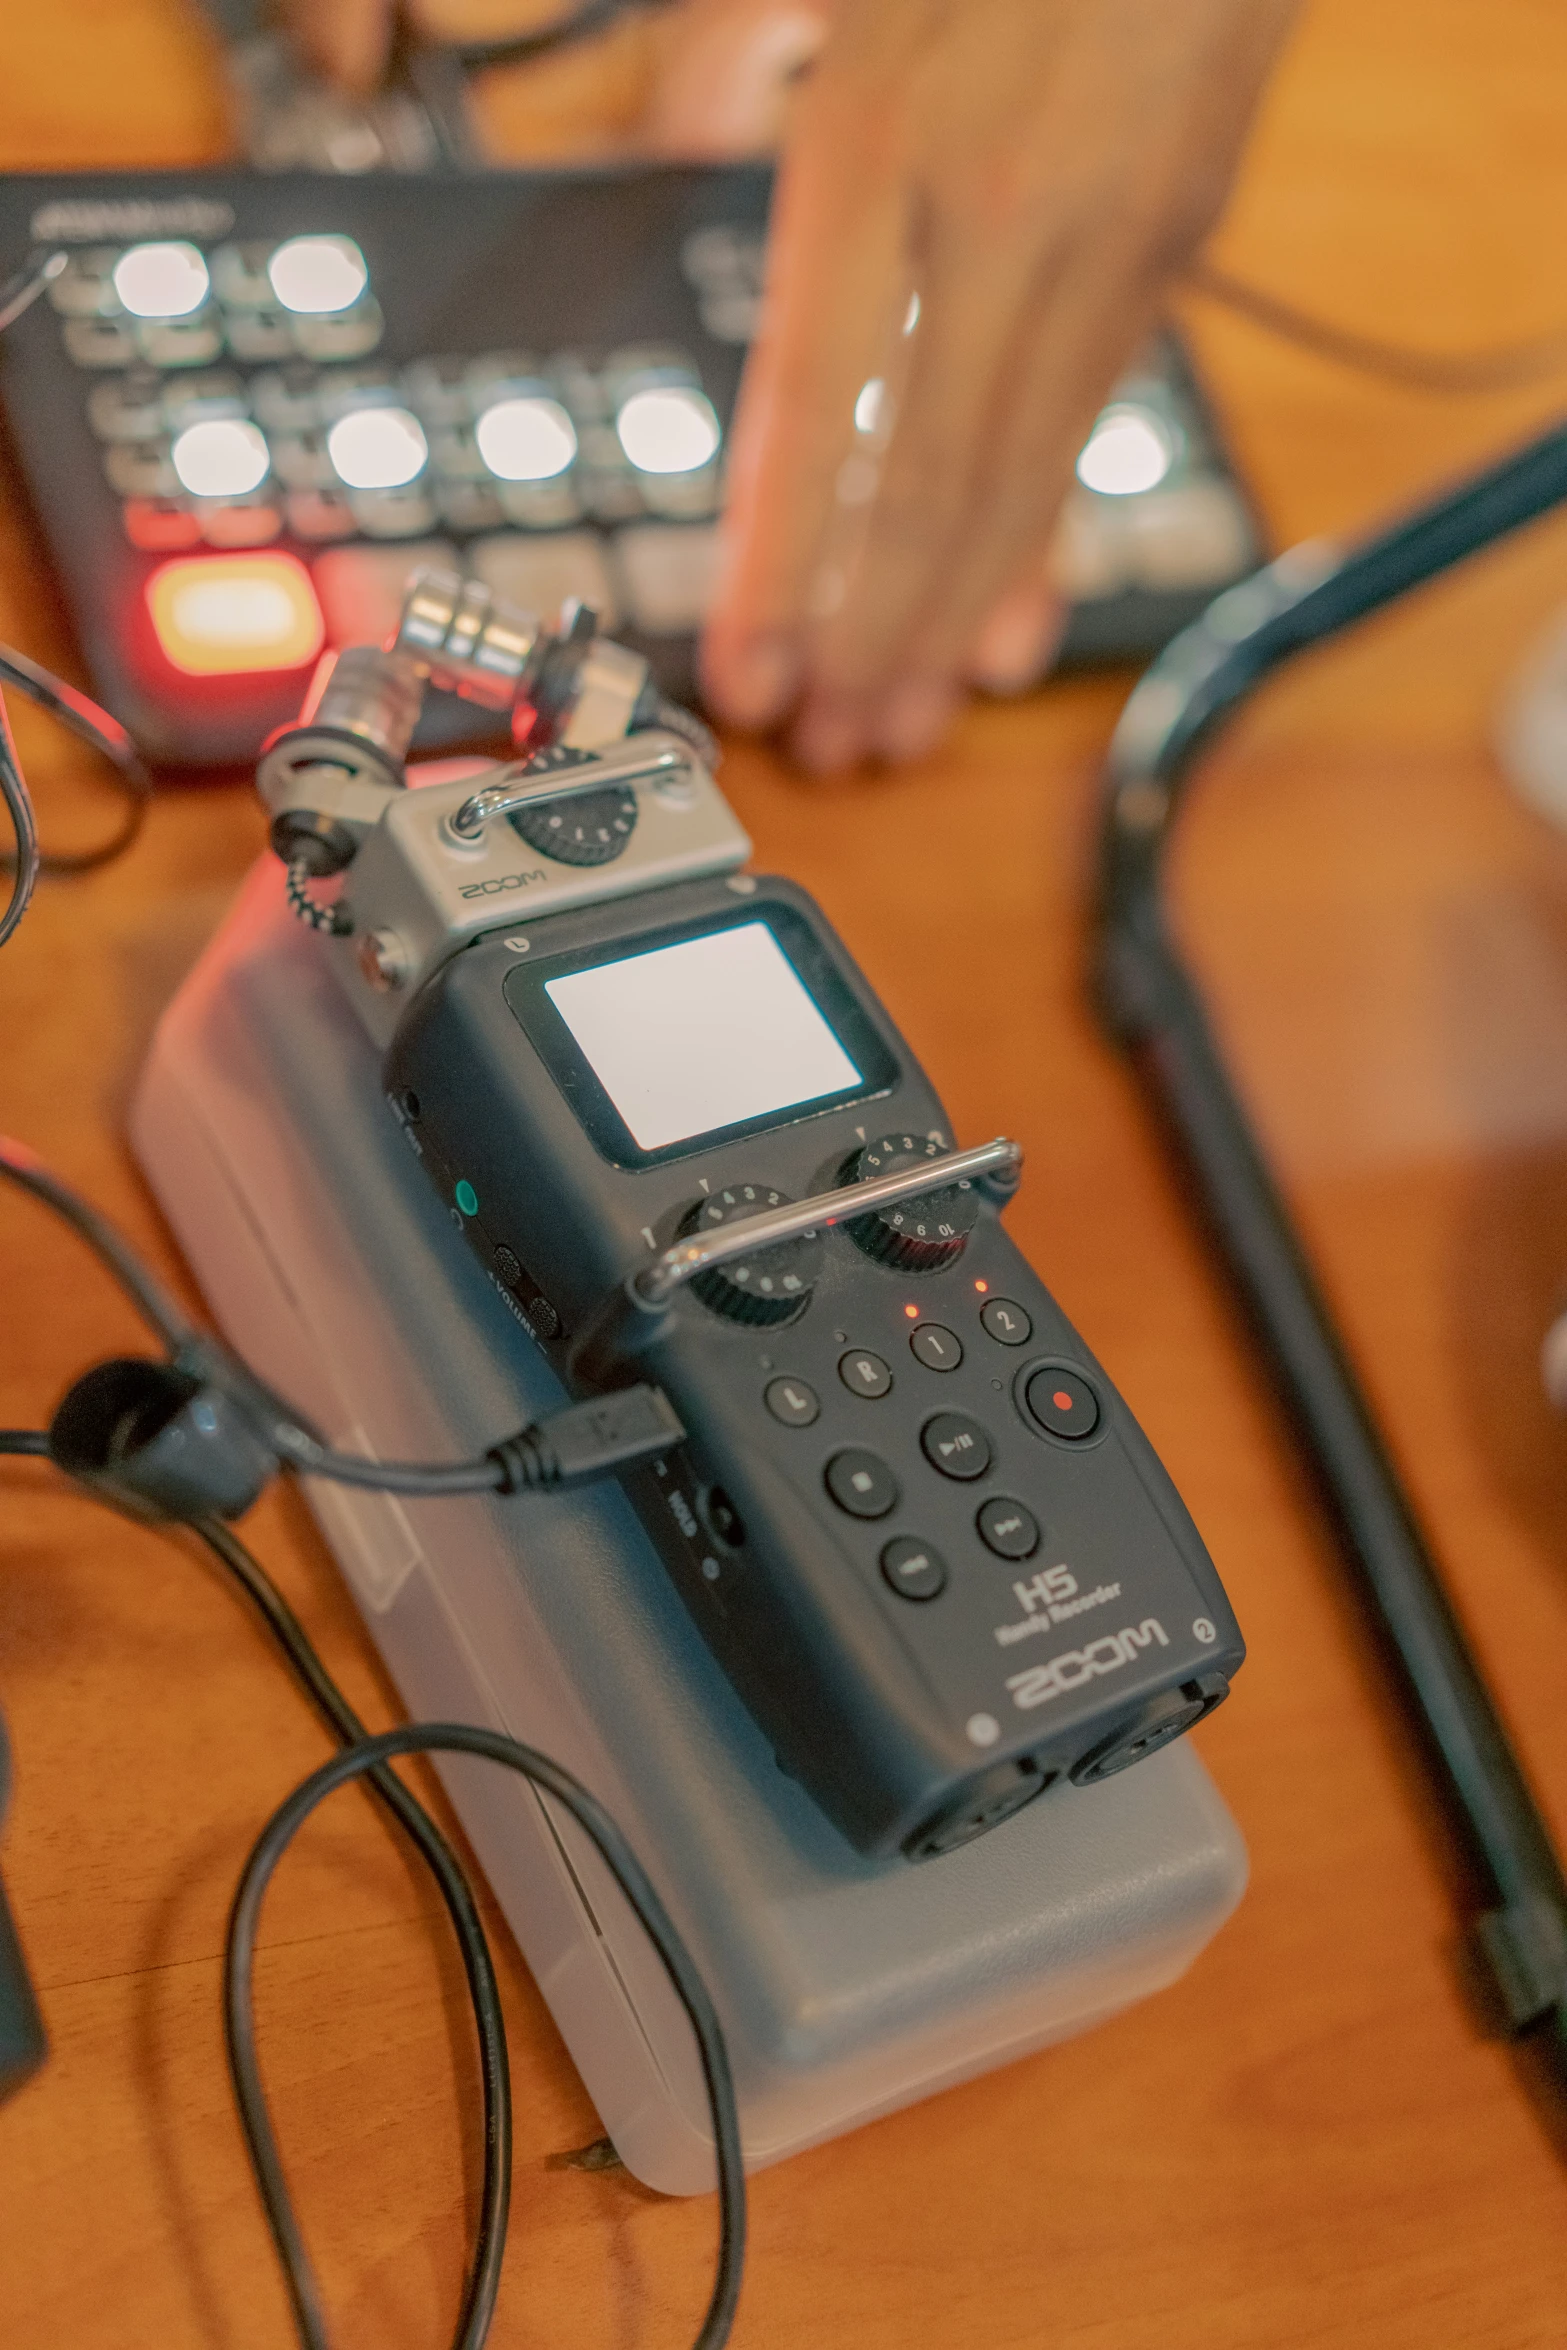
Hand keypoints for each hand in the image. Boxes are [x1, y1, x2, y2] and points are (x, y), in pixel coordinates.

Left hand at [700, 0, 1298, 769]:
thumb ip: (721, 80)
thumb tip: (656, 160)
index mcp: (877, 146)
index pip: (808, 410)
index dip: (775, 564)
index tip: (743, 672)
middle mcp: (990, 219)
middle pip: (915, 485)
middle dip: (863, 637)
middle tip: (825, 745)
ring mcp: (1095, 249)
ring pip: (1007, 484)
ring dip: (940, 625)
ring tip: (894, 723)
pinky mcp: (1164, 256)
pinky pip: (1087, 436)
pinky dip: (1037, 549)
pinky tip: (999, 634)